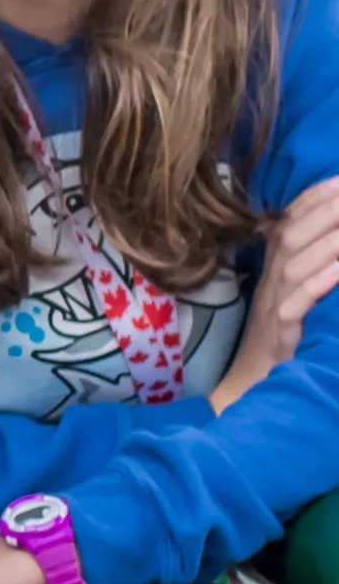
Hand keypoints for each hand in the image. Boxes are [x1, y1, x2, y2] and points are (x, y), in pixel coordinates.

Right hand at [217, 174, 338, 412]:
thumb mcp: (290, 294)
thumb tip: (328, 238)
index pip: (286, 223)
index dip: (311, 199)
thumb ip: (304, 265)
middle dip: (324, 209)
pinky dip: (319, 282)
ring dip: (327, 239)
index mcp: (272, 269)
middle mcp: (270, 281)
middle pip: (290, 235)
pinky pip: (298, 301)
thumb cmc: (280, 337)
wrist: (254, 384)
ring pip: (295, 262)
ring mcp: (273, 305)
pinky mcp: (281, 332)